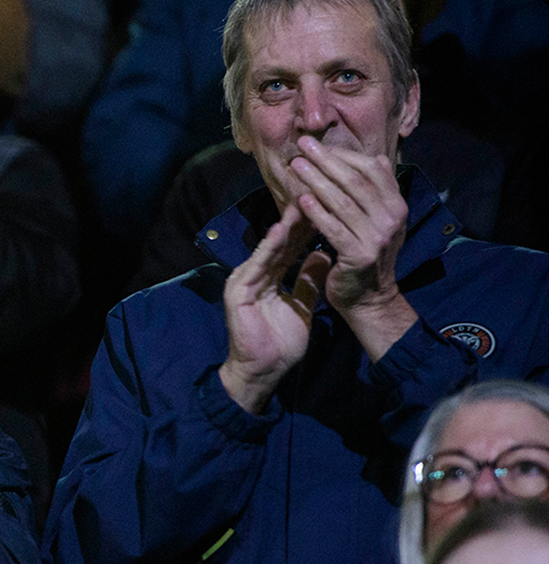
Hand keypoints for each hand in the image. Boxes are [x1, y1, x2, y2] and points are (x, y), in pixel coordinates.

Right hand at [218, 202, 326, 413]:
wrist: (263, 370)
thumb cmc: (281, 342)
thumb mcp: (303, 305)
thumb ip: (308, 280)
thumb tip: (322, 254)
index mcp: (269, 276)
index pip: (289, 246)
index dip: (307, 226)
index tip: (325, 205)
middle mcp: (254, 273)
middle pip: (279, 242)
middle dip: (296, 219)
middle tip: (313, 193)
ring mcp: (244, 281)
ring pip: (267, 248)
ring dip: (283, 226)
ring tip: (299, 203)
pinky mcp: (237, 291)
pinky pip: (256, 266)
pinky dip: (267, 248)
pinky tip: (279, 231)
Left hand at [290, 136, 417, 358]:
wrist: (369, 298)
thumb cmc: (365, 254)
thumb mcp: (377, 220)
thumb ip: (374, 192)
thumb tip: (374, 157)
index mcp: (396, 205)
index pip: (372, 170)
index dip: (345, 155)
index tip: (319, 144)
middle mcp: (391, 218)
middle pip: (356, 181)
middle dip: (327, 161)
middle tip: (303, 145)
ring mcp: (377, 237)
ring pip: (344, 202)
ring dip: (317, 180)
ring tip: (297, 166)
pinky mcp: (360, 255)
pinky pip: (335, 228)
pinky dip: (318, 213)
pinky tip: (302, 199)